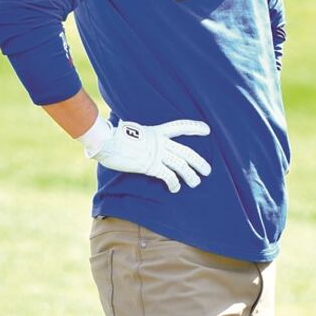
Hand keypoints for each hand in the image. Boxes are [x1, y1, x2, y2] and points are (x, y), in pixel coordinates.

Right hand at [91, 119, 211, 192]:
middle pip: (186, 152)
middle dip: (199, 162)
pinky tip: (175, 189)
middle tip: (208, 170)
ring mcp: (157, 154)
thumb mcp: (130, 129)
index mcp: (157, 131)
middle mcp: (160, 142)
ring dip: (190, 176)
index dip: (194, 127)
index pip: (180, 127)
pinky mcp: (151, 166)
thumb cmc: (113, 135)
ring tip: (196, 183)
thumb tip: (128, 128)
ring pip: (181, 165)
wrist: (107, 141)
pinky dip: (174, 183)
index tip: (207, 129)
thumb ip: (138, 133)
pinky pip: (168, 176)